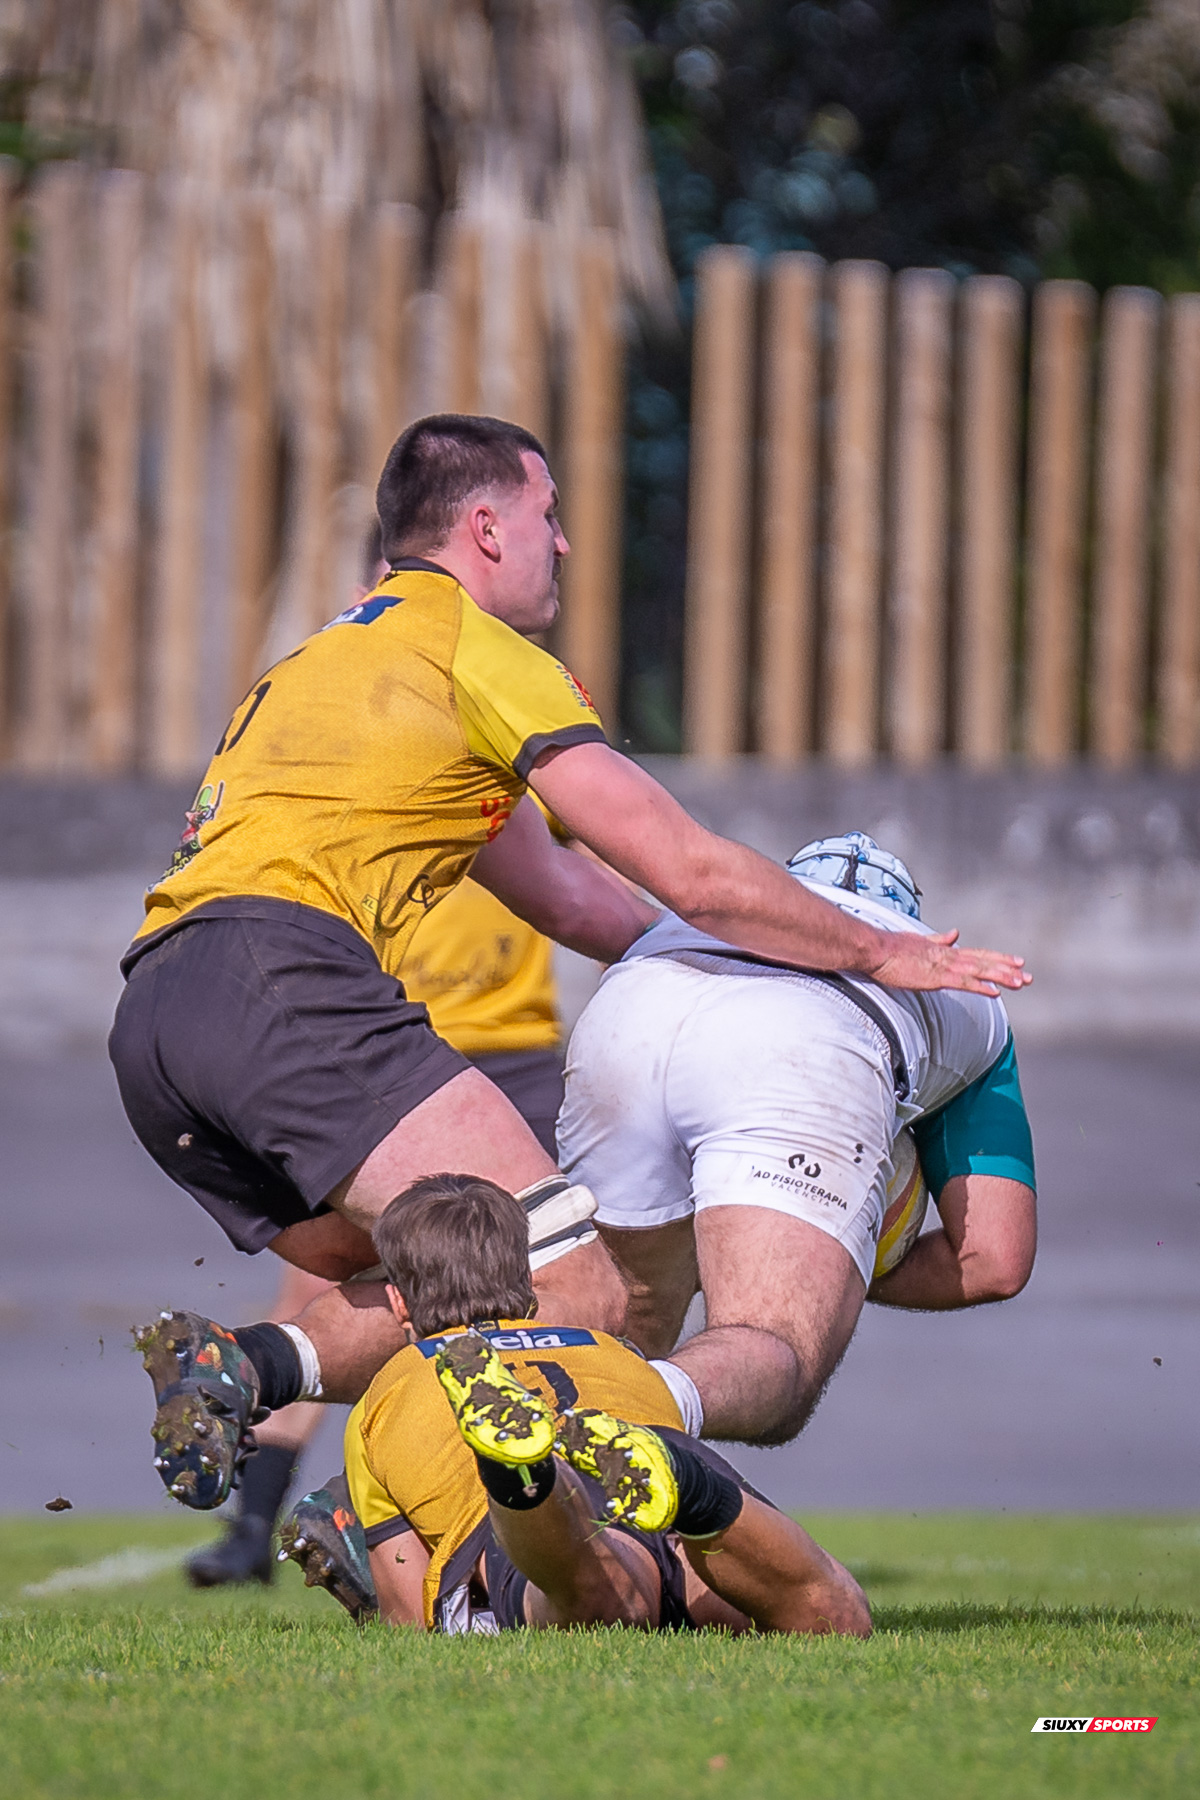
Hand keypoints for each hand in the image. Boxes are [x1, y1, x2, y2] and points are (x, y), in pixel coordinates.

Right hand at [869, 929, 1030, 996]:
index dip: (998, 959)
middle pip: (985, 962)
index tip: (1016, 962)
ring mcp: (944, 966)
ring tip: (1021, 982)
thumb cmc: (892, 948)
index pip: (977, 955)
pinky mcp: (936, 977)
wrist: (877, 950)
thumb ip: (939, 940)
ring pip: (980, 971)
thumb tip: (955, 934)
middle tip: (1028, 976)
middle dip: (1008, 969)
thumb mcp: (920, 941)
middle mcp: (949, 956)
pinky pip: (964, 983)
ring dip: (1002, 977)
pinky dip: (981, 986)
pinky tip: (995, 992)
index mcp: (946, 950)